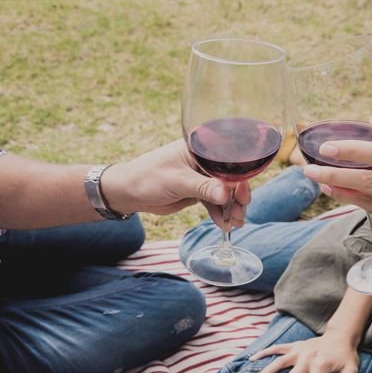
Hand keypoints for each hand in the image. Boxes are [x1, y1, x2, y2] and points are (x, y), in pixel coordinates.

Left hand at [103, 140, 250, 227]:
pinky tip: (224, 224)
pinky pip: (213, 201)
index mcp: (199, 148)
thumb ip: (202, 187)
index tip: (243, 195)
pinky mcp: (196, 190)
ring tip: (234, 223)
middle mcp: (203, 160)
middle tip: (239, 213)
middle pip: (229, 178)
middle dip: (237, 197)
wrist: (127, 193)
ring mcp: (200, 176)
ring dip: (230, 207)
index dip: (240, 178)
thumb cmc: (147, 178)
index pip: (228, 161)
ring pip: (223, 191)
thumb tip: (226, 194)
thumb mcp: (177, 182)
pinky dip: (219, 212)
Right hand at [248, 332, 359, 372]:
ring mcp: (298, 351)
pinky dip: (263, 353)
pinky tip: (252, 359)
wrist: (341, 335)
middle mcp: (307, 358)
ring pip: (278, 363)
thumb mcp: (352, 371)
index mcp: (321, 367)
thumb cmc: (346, 357)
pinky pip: (276, 348)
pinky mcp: (293, 345)